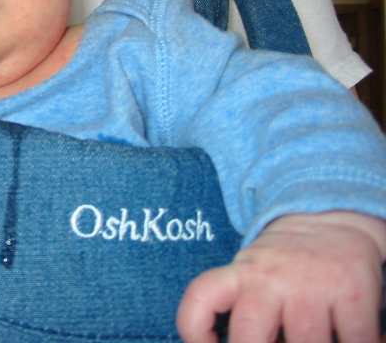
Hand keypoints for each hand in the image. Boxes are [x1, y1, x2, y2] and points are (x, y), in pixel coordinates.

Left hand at [176, 212, 385, 342]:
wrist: (330, 220)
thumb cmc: (284, 266)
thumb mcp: (253, 276)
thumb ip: (243, 311)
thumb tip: (239, 342)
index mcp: (240, 274)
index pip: (200, 299)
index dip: (195, 331)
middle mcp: (270, 278)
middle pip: (249, 338)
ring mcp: (311, 285)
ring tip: (308, 339)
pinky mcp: (351, 291)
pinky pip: (354, 342)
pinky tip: (347, 338)